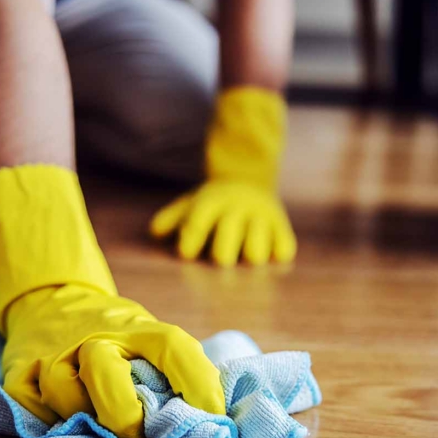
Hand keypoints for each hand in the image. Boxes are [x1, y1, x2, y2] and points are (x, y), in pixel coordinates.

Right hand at [0, 164, 224, 437]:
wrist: (50, 298)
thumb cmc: (113, 333)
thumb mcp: (144, 335)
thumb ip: (169, 370)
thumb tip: (210, 421)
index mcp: (135, 327)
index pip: (172, 346)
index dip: (198, 383)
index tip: (213, 417)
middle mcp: (93, 335)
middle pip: (106, 376)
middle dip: (126, 418)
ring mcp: (52, 352)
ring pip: (65, 397)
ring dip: (86, 421)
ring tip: (100, 428)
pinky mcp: (18, 371)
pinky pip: (34, 408)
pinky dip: (52, 422)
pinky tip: (67, 420)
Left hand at [150, 180, 296, 266]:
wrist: (249, 179)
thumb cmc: (213, 204)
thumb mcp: (189, 204)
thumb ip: (170, 219)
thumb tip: (155, 233)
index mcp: (212, 201)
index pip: (197, 225)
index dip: (189, 243)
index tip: (187, 254)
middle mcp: (238, 207)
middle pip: (224, 251)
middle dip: (220, 258)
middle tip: (221, 257)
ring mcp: (262, 216)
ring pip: (255, 255)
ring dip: (248, 258)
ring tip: (246, 254)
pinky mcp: (282, 226)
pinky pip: (282, 251)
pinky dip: (275, 255)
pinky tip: (267, 250)